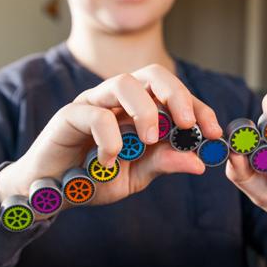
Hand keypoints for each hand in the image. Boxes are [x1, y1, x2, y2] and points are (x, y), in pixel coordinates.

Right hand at [0, 64, 222, 208]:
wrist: (52, 192)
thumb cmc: (94, 178)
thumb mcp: (137, 174)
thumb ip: (164, 162)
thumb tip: (199, 162)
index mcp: (138, 108)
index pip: (172, 94)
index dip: (197, 107)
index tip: (214, 132)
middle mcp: (117, 99)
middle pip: (152, 73)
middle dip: (176, 95)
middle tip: (189, 125)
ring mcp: (92, 103)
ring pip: (123, 82)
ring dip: (145, 109)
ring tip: (151, 139)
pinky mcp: (69, 116)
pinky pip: (96, 115)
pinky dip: (110, 140)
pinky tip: (108, 162)